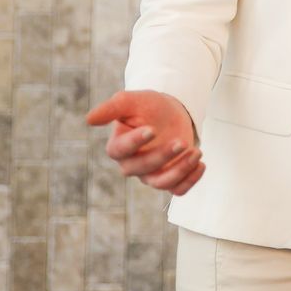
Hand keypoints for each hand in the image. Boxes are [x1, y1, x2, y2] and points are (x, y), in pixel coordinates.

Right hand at [86, 90, 206, 195]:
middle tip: (181, 141)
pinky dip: (190, 181)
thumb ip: (112, 108)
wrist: (169, 112)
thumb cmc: (147, 106)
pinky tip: (201, 164)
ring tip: (196, 152)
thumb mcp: (131, 101)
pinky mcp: (170, 177)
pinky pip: (178, 189)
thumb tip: (89, 119)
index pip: (120, 151)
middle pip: (142, 169)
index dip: (134, 142)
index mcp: (119, 146)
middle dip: (162, 157)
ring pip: (161, 184)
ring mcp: (152, 173)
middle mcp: (133, 164)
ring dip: (180, 171)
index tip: (151, 129)